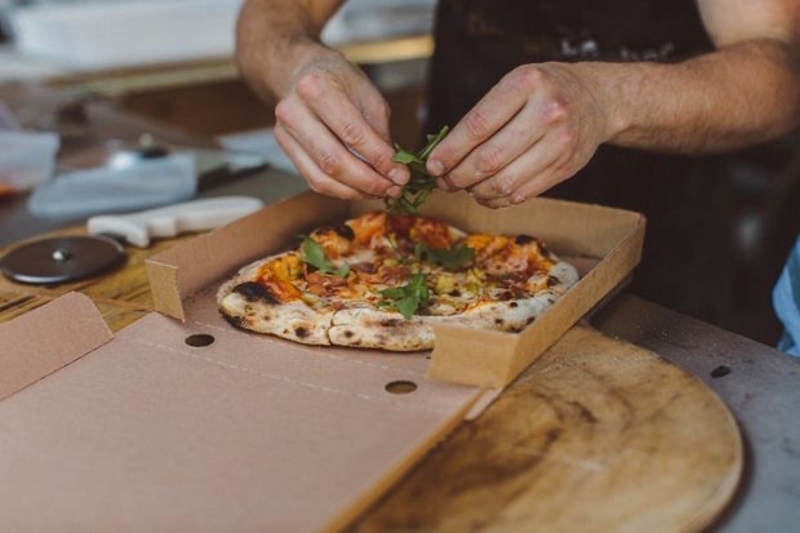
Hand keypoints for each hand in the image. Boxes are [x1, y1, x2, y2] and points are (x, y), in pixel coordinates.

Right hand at [273, 51, 409, 198]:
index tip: (401, 175)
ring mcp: (284, 132)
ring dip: (355, 191)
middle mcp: (294, 110)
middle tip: (393, 189)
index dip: (380, 160)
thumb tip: (392, 171)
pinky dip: (340, 190)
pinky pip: (314, 180)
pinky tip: (360, 189)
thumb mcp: (368, 95)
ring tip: (379, 192)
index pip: (352, 134)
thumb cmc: (339, 80)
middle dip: (368, 181)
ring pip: (322, 177)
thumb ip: (379, 132)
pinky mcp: (285, 148)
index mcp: (317, 88)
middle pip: (333, 161)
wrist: (303, 71)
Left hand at [427, 63, 613, 207]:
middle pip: (489, 159)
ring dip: (475, 191)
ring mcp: (559, 143)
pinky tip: (484, 193)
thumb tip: (444, 156)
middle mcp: (547, 113)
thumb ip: (483, 116)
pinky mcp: (565, 168)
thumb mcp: (514, 84)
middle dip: (458, 176)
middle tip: (443, 181)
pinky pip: (521, 194)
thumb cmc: (544, 91)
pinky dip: (496, 199)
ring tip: (463, 186)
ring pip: (504, 183)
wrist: (597, 100)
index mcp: (527, 84)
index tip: (432, 165)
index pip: (478, 125)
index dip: (450, 151)